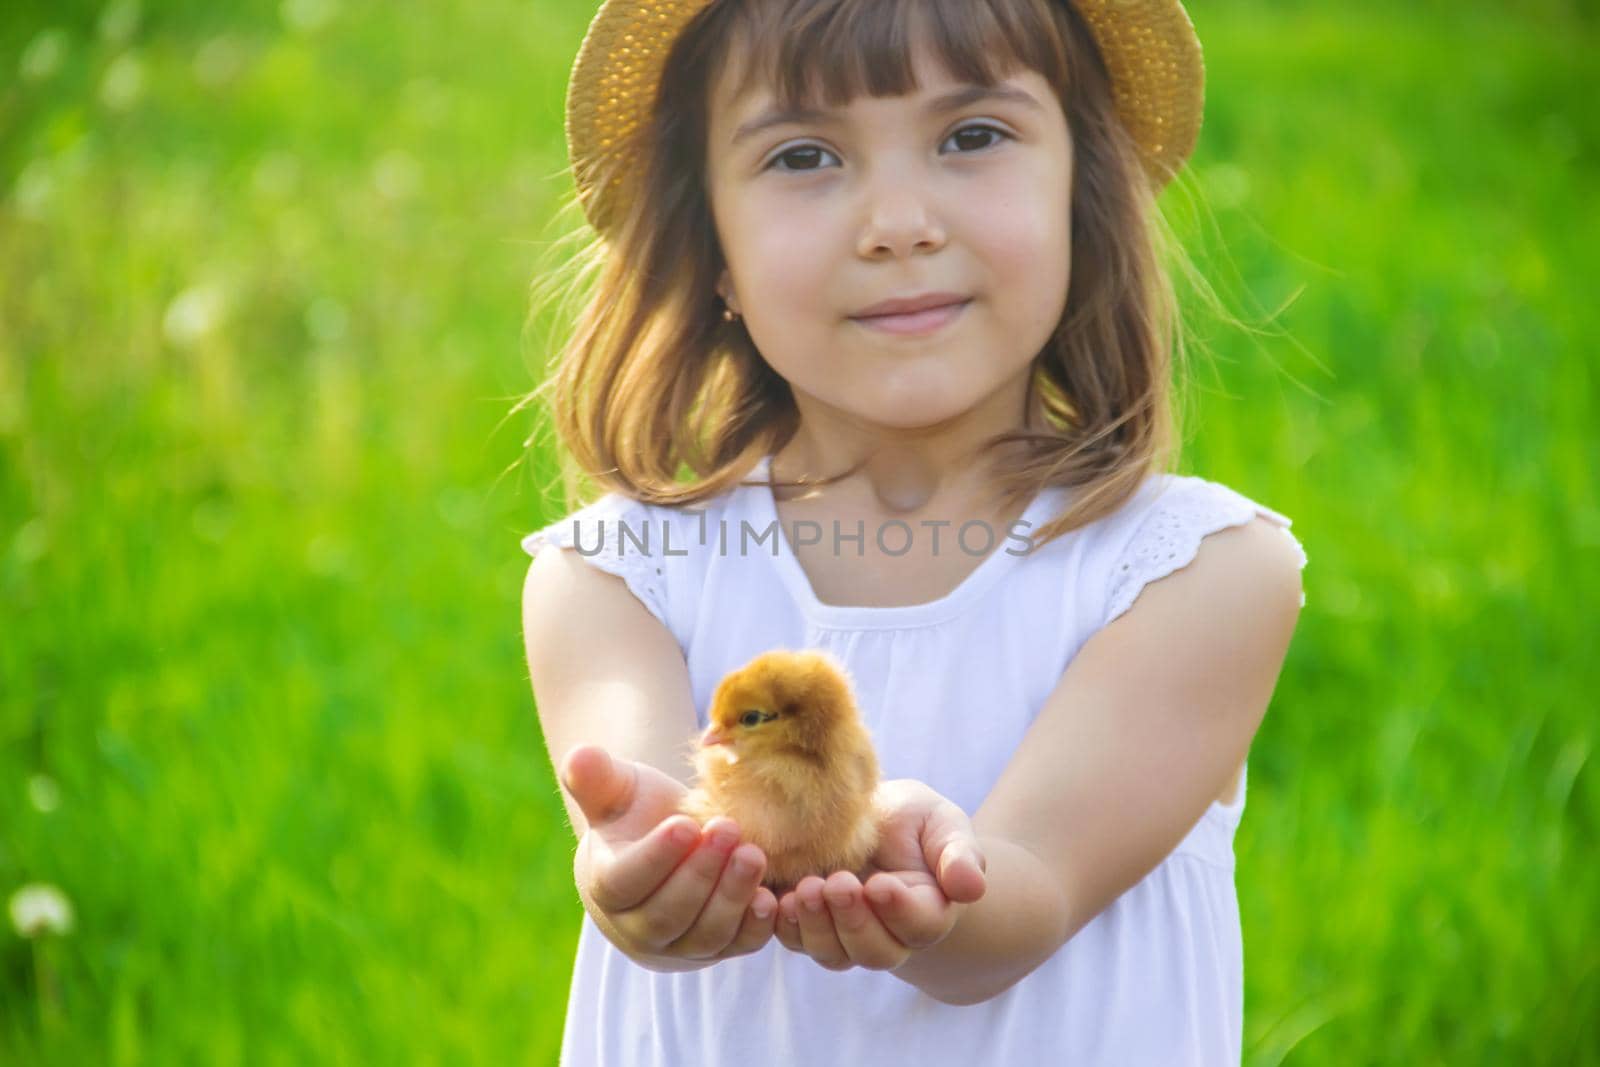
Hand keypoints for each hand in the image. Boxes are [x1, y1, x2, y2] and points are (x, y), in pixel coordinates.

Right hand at [560, 743, 778, 965]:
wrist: (668, 846)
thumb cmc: (638, 813)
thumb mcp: (618, 790)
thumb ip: (596, 777)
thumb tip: (580, 756)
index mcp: (607, 886)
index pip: (625, 881)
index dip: (655, 857)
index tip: (686, 824)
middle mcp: (638, 928)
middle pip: (667, 914)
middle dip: (700, 874)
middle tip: (729, 830)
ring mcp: (679, 945)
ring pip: (704, 935)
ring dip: (731, 897)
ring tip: (754, 855)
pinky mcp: (718, 949)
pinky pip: (737, 946)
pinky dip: (755, 928)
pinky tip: (772, 898)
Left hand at [773, 778, 987, 971]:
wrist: (874, 821)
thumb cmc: (915, 822)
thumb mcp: (943, 824)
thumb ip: (959, 854)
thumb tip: (972, 888)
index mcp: (928, 911)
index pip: (919, 924)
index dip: (899, 910)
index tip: (879, 884)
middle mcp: (889, 935)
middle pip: (875, 951)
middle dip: (853, 921)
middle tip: (836, 884)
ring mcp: (847, 935)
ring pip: (833, 954)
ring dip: (816, 927)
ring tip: (804, 890)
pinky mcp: (810, 925)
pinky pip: (797, 940)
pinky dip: (784, 926)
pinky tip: (774, 900)